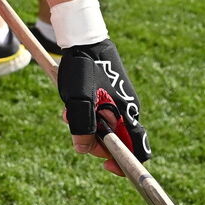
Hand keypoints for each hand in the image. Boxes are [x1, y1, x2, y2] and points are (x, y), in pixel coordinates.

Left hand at [57, 38, 149, 175]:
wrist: (84, 38)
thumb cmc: (83, 67)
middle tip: (72, 127)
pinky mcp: (110, 94)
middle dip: (93, 140)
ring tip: (66, 112)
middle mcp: (127, 110)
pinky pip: (100, 113)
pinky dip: (85, 114)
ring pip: (104, 127)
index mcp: (127, 113)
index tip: (105, 166)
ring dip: (85, 126)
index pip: (138, 150)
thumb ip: (82, 126)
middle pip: (116, 141)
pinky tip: (70, 103)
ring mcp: (119, 102)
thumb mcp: (78, 99)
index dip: (124, 164)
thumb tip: (83, 149)